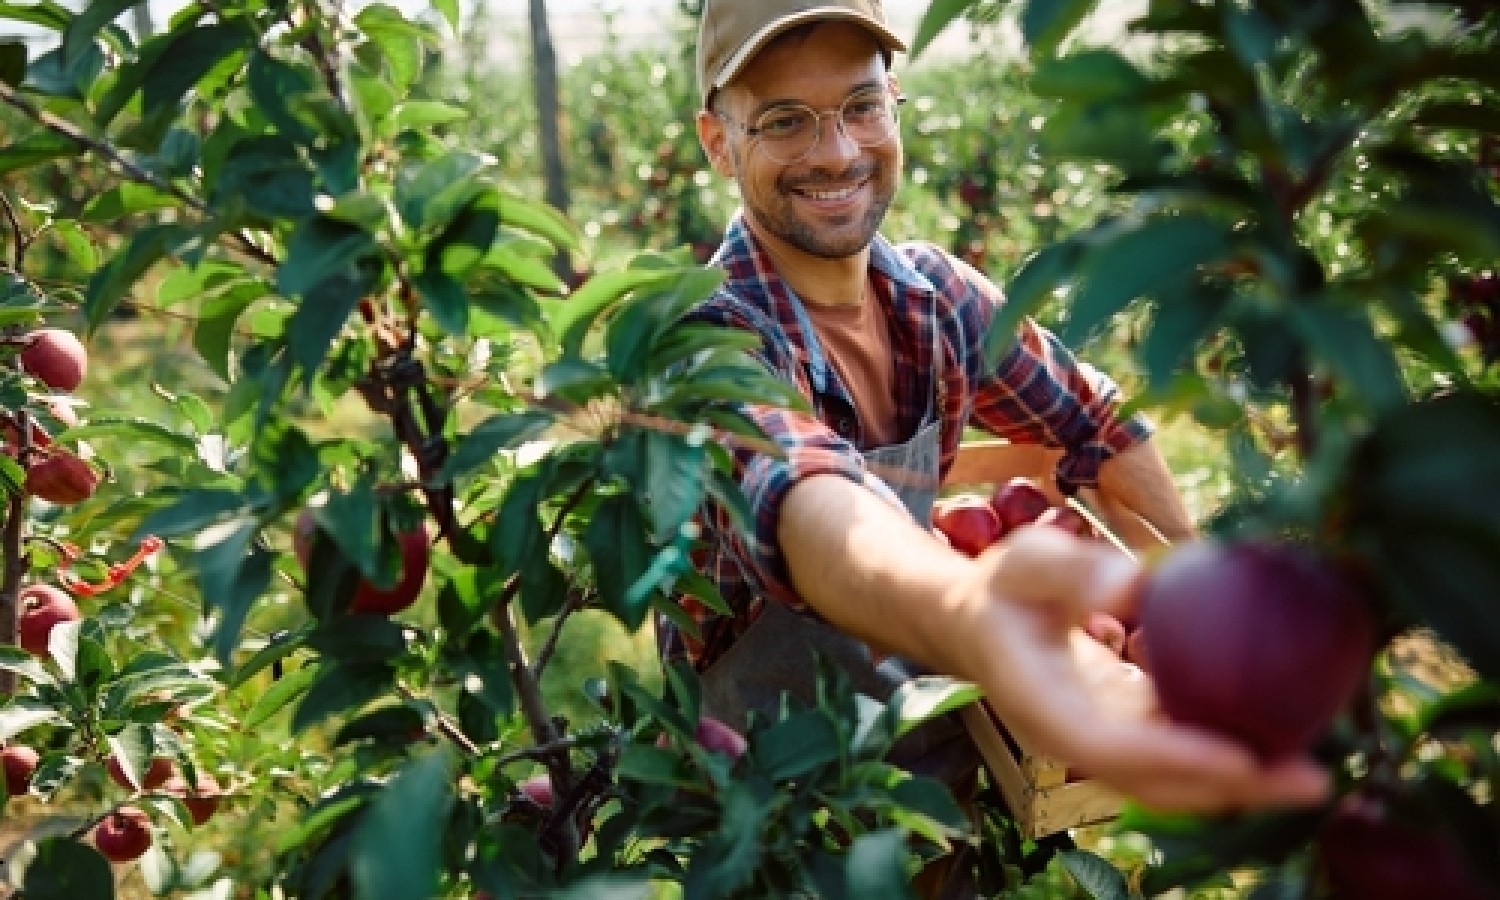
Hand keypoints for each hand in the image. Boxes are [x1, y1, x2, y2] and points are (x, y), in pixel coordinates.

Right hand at [962, 526, 1330, 813]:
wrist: (979, 622)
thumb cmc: (1006, 586)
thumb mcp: (1030, 562)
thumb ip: (1075, 569)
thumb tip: (1132, 583)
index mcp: (1040, 701)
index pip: (1107, 746)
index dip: (1173, 757)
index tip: (1240, 756)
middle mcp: (1069, 739)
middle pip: (1151, 784)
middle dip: (1229, 789)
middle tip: (1311, 781)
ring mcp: (1096, 744)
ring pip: (1169, 782)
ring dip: (1238, 785)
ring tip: (1312, 776)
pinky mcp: (1120, 735)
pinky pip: (1176, 759)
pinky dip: (1225, 759)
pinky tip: (1279, 744)